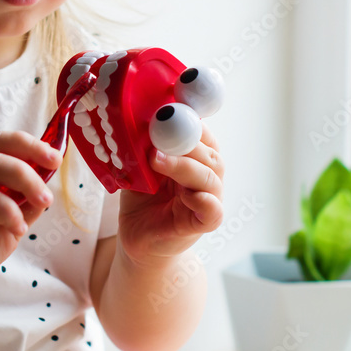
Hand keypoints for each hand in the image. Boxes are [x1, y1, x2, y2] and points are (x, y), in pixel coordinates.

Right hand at [0, 131, 60, 293]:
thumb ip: (27, 203)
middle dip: (30, 151)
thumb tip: (50, 187)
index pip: (0, 142)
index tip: (55, 155)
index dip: (28, 143)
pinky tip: (19, 228)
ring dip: (25, 179)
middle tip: (54, 165)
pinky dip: (9, 211)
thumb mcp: (11, 220)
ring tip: (44, 200)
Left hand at [116, 123, 225, 264]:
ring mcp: (208, 200)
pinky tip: (187, 196)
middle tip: (157, 140)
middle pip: (209, 154)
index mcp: (194, 157)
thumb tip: (138, 121)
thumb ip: (143, 147)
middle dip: (184, 143)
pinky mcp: (202, 224)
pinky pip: (213, 211)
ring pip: (210, 178)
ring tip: (157, 161)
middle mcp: (206, 176)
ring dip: (185, 166)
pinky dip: (204, 201)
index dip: (189, 122)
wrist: (137, 239)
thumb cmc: (142, 199)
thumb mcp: (138, 168)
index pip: (202, 134)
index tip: (168, 112)